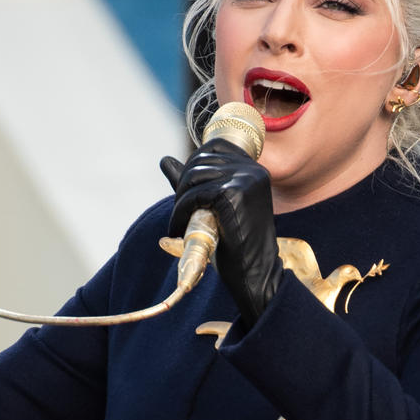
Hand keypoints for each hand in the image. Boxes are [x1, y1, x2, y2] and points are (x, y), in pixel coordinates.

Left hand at [160, 139, 282, 328]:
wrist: (255, 274)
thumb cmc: (235, 243)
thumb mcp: (214, 206)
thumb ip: (193, 182)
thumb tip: (164, 160)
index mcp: (253, 168)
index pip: (213, 146)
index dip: (192, 166)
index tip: (188, 193)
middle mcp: (252, 169)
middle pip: (200, 160)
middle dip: (182, 185)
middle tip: (180, 213)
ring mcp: (245, 179)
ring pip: (194, 176)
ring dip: (179, 201)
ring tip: (179, 223)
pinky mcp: (233, 194)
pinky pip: (194, 195)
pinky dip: (180, 212)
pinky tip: (179, 229)